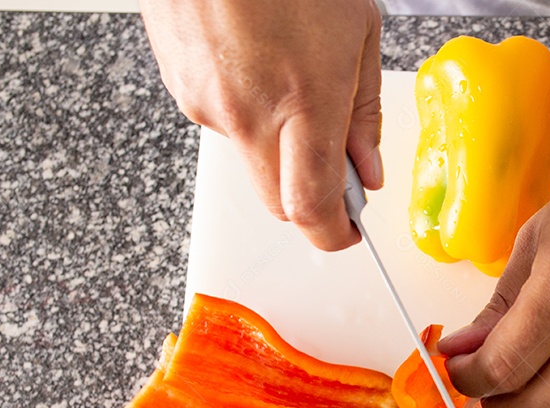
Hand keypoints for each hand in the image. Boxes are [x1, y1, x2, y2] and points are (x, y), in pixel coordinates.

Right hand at [141, 0, 382, 249]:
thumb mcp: (357, 31)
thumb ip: (363, 114)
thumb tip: (368, 172)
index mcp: (302, 101)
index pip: (313, 209)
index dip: (335, 234)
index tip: (351, 232)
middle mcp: (247, 114)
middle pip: (279, 204)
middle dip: (312, 200)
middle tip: (338, 166)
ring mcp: (205, 104)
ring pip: (252, 163)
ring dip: (280, 148)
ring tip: (294, 80)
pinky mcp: (180, 88)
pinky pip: (224, 125)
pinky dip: (250, 115)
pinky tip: (259, 64)